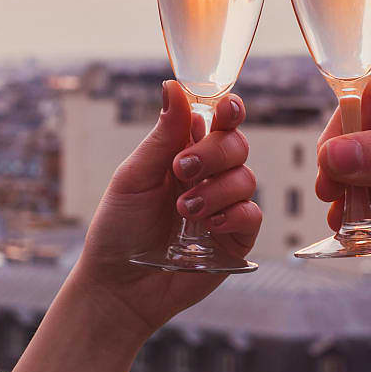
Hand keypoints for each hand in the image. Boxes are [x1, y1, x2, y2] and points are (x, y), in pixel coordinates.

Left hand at [73, 80, 261, 337]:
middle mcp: (209, 176)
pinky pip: (252, 214)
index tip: (225, 109)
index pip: (217, 121)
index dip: (228, 110)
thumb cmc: (118, 229)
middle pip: (236, 144)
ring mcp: (224, 207)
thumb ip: (163, 135)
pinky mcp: (235, 239)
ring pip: (245, 178)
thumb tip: (173, 86)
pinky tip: (207, 225)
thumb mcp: (135, 176)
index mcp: (183, 153)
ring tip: (183, 209)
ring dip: (215, 189)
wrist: (118, 285)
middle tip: (182, 169)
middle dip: (213, 153)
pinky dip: (232, 214)